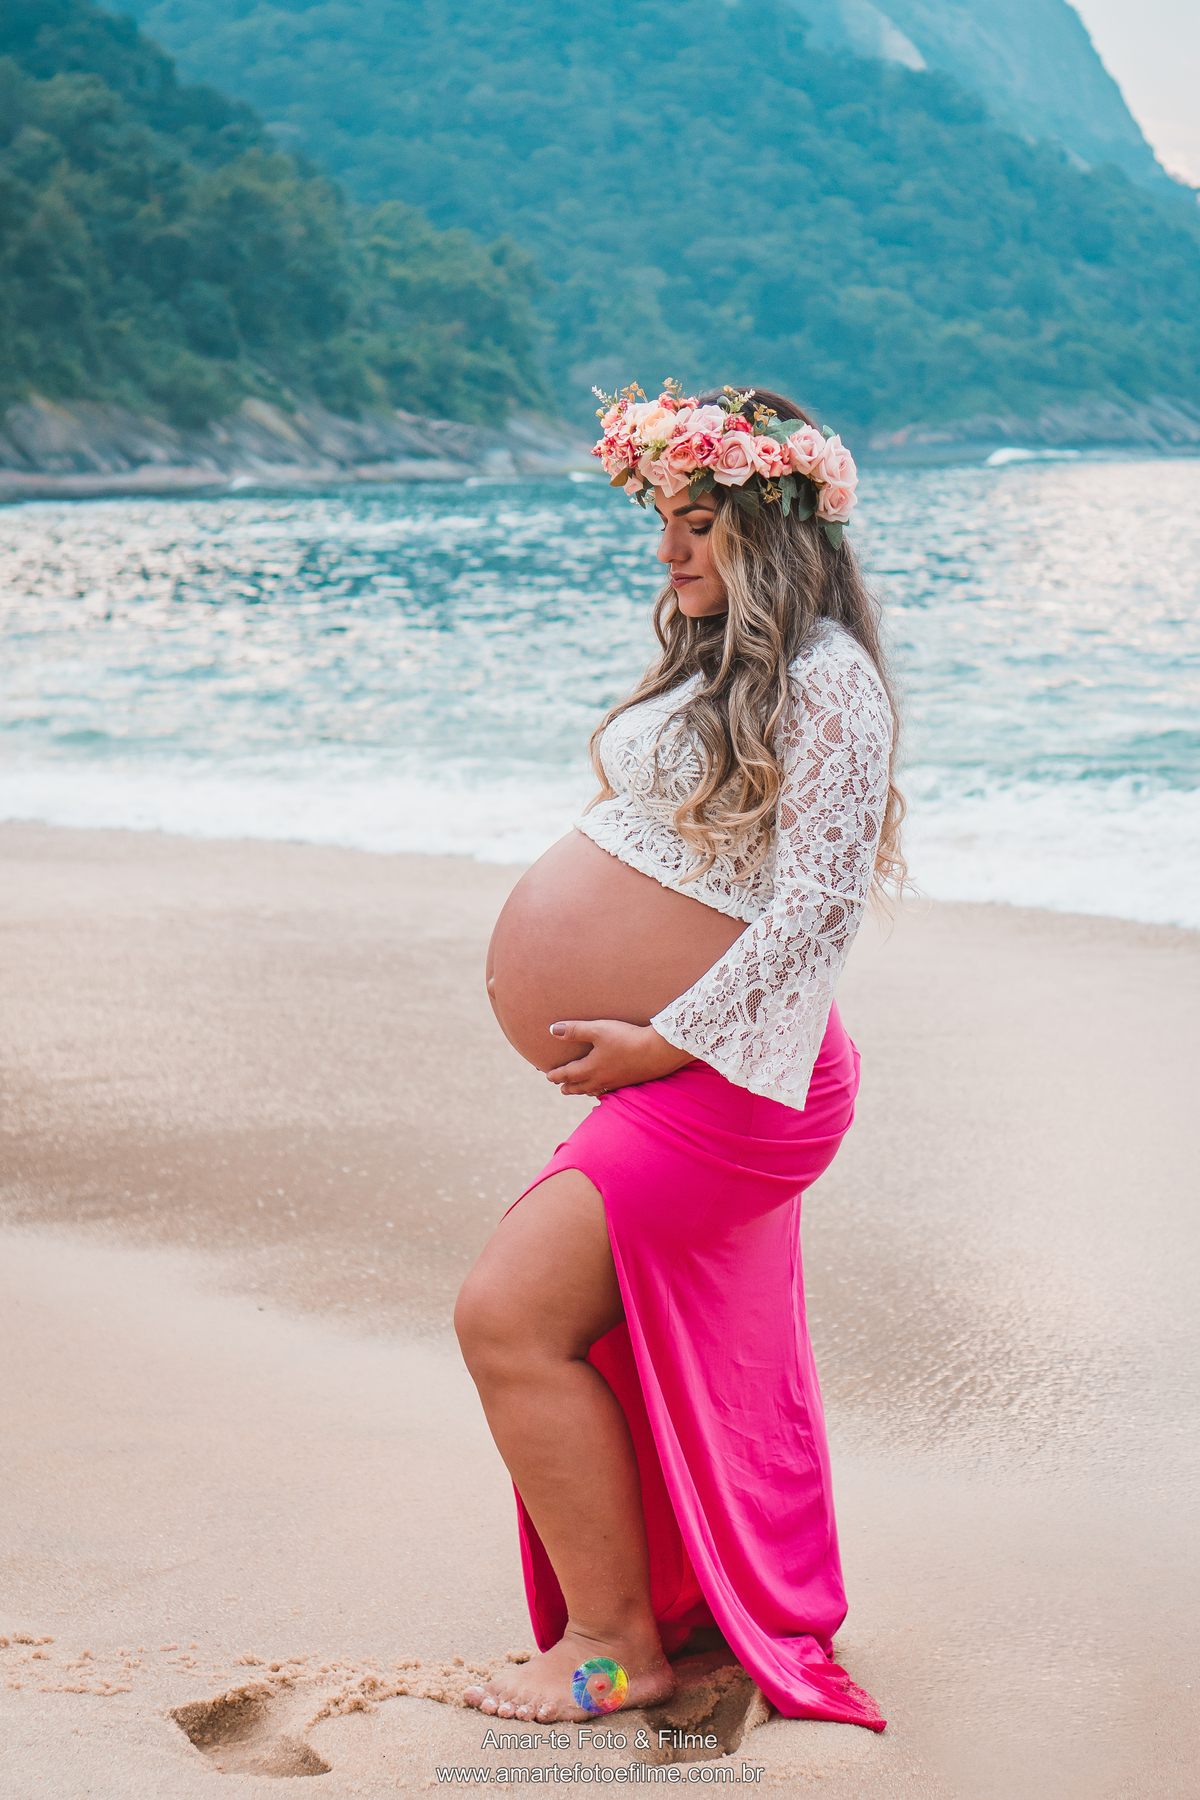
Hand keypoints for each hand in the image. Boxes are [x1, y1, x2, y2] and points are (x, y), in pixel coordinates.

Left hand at [545, 1019, 692, 1097]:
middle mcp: (602, 1079)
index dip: (556, 1075)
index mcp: (591, 1068)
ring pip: (595, 1089)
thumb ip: (575, 1030)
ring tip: (581, 1089)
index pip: (568, 1074)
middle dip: (569, 1087)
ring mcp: (617, 1082)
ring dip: (584, 1090)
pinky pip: (611, 1089)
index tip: (548, 1076)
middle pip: (580, 1086)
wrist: (657, 1051)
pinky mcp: (630, 1081)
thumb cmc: (626, 1038)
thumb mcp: (598, 1029)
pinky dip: (603, 1089)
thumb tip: (552, 1030)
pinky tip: (607, 1086)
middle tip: (562, 1088)